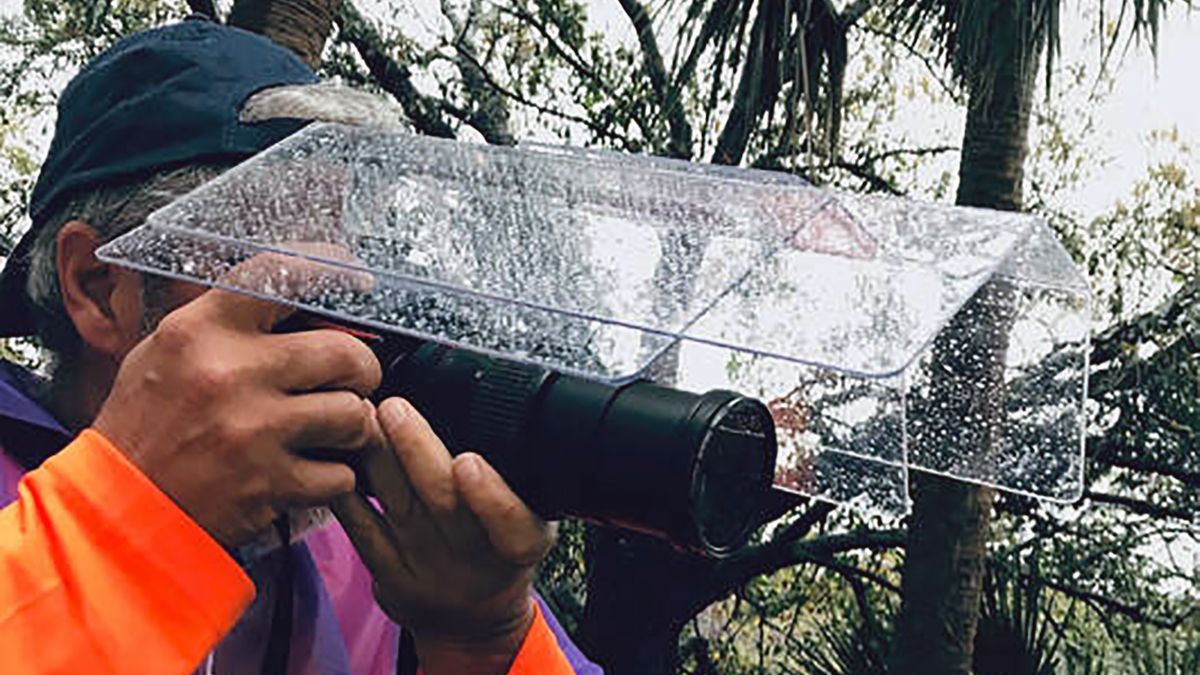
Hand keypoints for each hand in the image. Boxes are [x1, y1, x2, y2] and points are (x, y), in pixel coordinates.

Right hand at [93, 258, 381, 547]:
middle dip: (361, 368)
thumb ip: (231, 324)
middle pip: (345, 353)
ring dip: (353, 425)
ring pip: (354, 414)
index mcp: (202, 330)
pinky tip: (313, 471)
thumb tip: (303, 301)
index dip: (331, 268)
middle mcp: (230, 373)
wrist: (116, 506)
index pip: (280, 274)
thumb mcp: (169, 351)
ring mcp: (253, 430)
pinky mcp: (268, 483)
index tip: (357, 278)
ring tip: (333, 429)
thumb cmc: (145, 425)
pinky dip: (335, 476)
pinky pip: (341, 473)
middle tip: (352, 380)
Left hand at [331, 398, 554, 674]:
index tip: (469, 462)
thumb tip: (500, 411)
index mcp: (521, 542)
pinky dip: (347, 493)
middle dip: (416, 449)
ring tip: (362, 416)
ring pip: (398, 504)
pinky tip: (338, 458)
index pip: (511, 523)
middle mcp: (473, 556)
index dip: (490, 494)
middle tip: (395, 407)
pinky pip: (361, 528)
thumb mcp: (535, 522)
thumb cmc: (501, 553)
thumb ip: (520, 483)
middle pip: (442, 500)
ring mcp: (426, 566)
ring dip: (377, 457)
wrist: (471, 622)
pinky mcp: (387, 572)